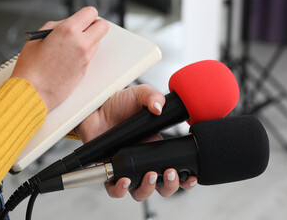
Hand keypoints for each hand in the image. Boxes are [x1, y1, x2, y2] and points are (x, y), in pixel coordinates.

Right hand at [10, 7, 108, 111]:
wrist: (33, 92)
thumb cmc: (31, 67)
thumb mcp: (39, 37)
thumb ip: (57, 26)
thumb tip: (69, 23)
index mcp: (68, 30)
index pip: (91, 13)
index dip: (87, 15)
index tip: (83, 18)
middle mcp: (81, 43)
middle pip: (103, 26)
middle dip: (95, 25)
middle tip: (84, 29)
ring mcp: (86, 58)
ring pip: (97, 41)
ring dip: (89, 40)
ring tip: (71, 46)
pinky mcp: (86, 70)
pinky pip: (90, 55)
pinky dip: (84, 53)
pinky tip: (69, 57)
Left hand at [74, 84, 196, 201]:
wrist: (96, 107)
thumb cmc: (118, 103)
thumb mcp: (139, 94)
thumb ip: (152, 96)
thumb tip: (159, 108)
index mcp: (155, 147)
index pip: (175, 168)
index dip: (185, 177)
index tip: (191, 176)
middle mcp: (142, 161)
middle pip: (161, 186)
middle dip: (169, 185)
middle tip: (169, 173)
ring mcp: (126, 168)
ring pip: (140, 192)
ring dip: (147, 189)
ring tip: (149, 176)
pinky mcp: (110, 171)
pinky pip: (114, 190)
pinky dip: (120, 190)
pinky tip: (124, 180)